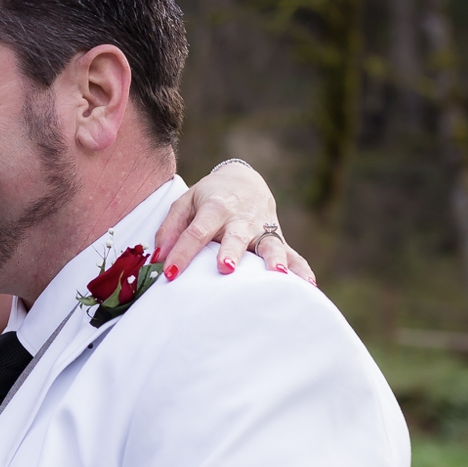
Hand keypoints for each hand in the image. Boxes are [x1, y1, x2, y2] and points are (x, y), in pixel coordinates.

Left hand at [154, 162, 315, 283]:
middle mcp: (241, 219)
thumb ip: (170, 228)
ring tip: (276, 274)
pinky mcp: (277, 237)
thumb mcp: (185, 203)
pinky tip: (308, 286)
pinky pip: (293, 254)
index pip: (197, 231)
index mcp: (215, 207)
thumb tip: (159, 257)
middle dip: (231, 252)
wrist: (245, 180)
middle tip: (225, 268)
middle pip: (235, 236)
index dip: (182, 252)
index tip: (170, 274)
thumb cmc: (209, 198)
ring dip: (273, 259)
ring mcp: (262, 229)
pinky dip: (301, 269)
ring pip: (270, 244)